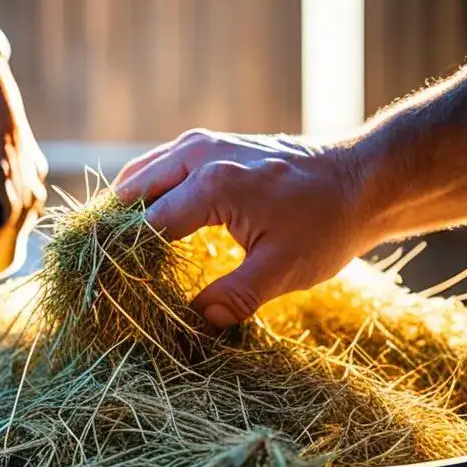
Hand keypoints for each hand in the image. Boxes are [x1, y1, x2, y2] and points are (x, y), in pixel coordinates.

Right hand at [112, 129, 367, 327]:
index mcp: (212, 184)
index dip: (126, 261)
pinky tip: (146, 225)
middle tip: (102, 271)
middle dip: (114, 231)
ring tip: (116, 251)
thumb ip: (233, 298)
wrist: (364, 177)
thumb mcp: (282, 270)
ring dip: (126, 211)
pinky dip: (146, 194)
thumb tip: (194, 323)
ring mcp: (202, 143)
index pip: (146, 226)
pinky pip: (160, 167)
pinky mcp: (210, 144)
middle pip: (132, 193)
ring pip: (141, 175)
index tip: (111, 290)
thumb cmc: (327, 223)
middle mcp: (198, 154)